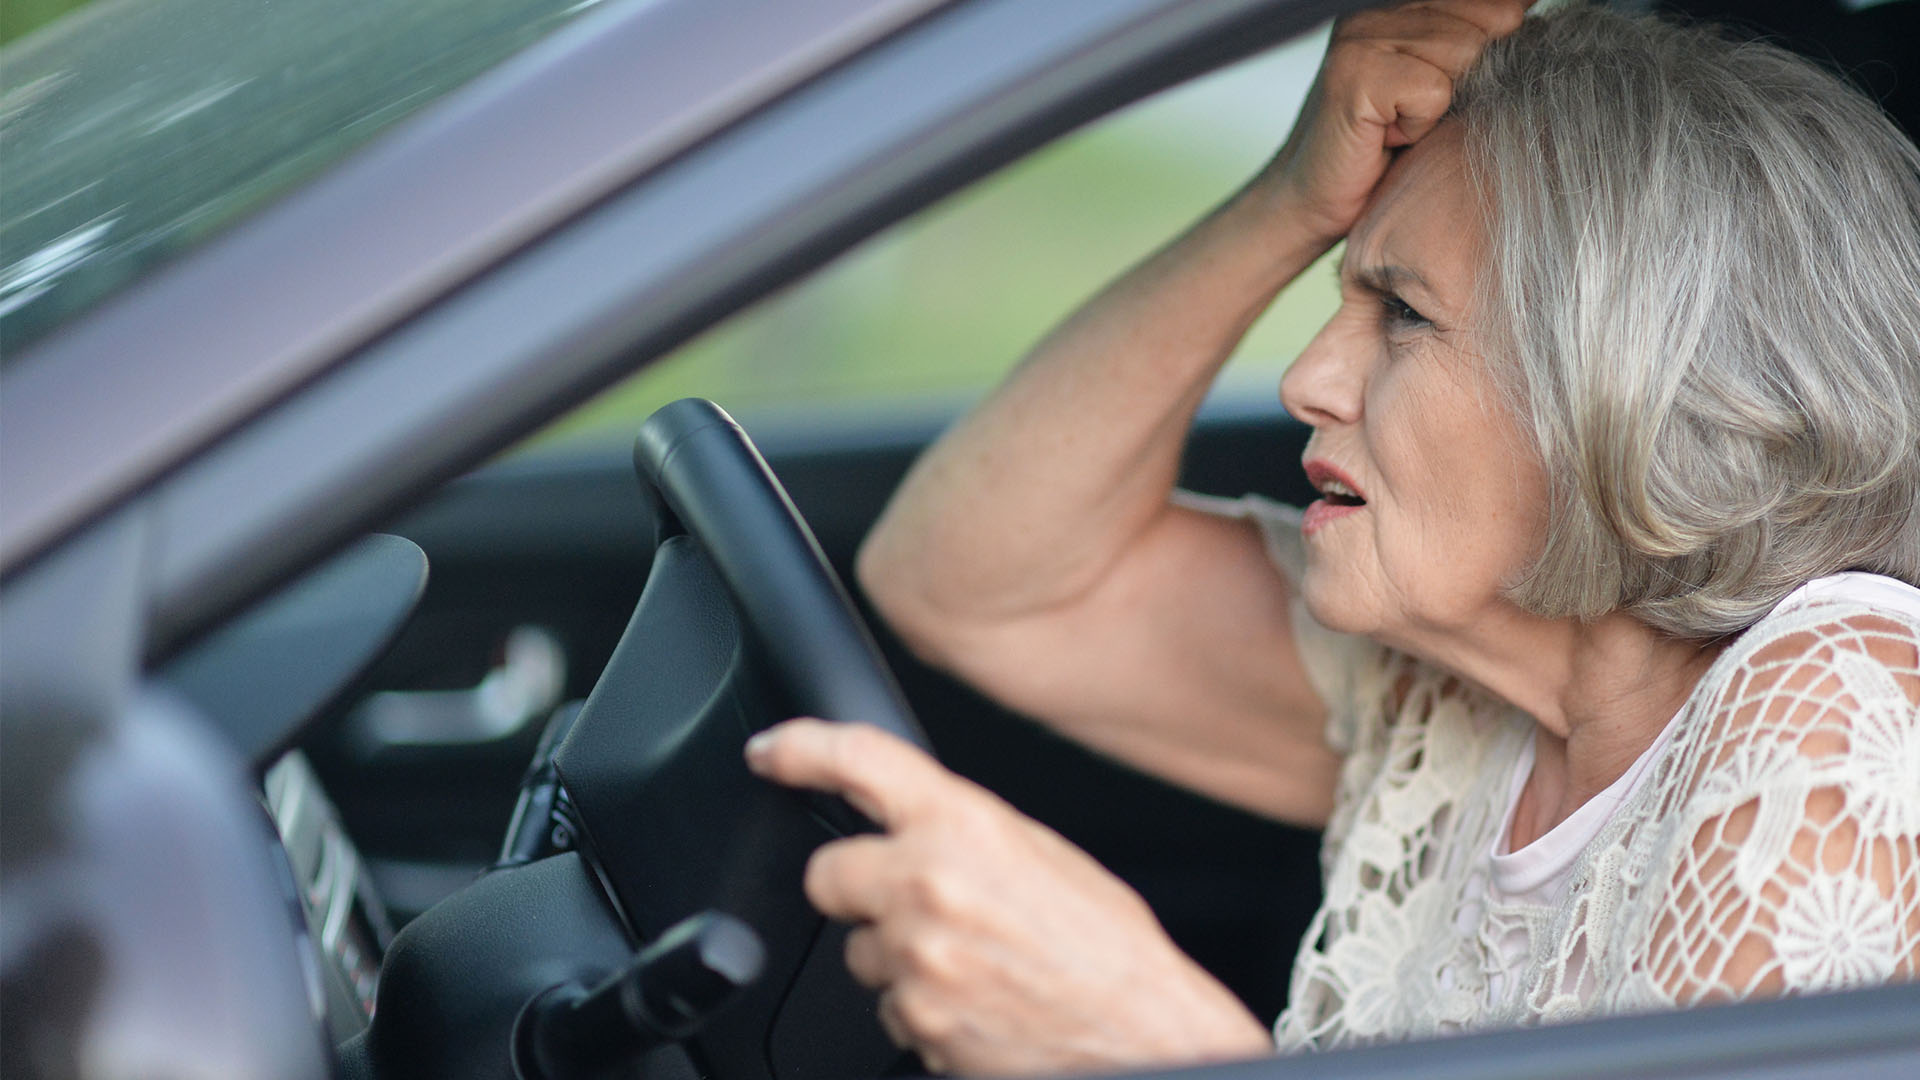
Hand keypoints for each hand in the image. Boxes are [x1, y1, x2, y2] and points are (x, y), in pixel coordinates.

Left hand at [745, 719, 1271, 1075]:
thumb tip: (920, 827)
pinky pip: (889, 1008)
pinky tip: (977, 1002)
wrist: (1145, 1037)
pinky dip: (922, 1008)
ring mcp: (916, 961)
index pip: (860, 761)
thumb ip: (968, 832)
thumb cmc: (1110, 951)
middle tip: (908, 900)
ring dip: (898, 956)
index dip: (801, 749)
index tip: (772, 752)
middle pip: (826, 874)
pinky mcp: (915, 1022)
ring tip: (972, 963)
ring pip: (859, 951)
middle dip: (855, 887)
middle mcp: (929, 886)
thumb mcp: (1046, 856)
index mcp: (967, 827)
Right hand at [1263, 0, 1530, 242]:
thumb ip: (1476, 49)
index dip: (1499, 41)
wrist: (1309, 204)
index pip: (1492, 2)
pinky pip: (1433, 90)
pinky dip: (1421, 124)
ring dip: (1444, 104)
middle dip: (1473, 78)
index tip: (1456, 91)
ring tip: (1402, 126)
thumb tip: (1527, 14)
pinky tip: (1388, 136)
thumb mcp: (1439, 92)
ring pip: (1464, 52)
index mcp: (1400, 7)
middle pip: (1487, 22)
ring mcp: (1361, 37)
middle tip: (1422, 114)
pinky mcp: (1354, 73)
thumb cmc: (1379, 156)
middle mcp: (1377, 12)